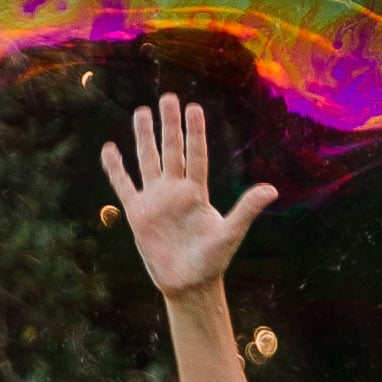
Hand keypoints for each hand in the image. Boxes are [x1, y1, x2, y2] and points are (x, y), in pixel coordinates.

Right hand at [102, 94, 278, 299]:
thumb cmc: (213, 261)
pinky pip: (124, 186)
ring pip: (148, 161)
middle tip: (169, 97)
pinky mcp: (138, 213)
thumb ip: (246, 209)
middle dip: (169, 125)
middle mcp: (175, 191)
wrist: (188, 284)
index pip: (195, 155)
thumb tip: (271, 189)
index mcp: (197, 193)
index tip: (194, 107)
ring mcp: (155, 200)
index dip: (194, 132)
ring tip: (142, 112)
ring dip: (144, 138)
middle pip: (171, 151)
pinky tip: (109, 149)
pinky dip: (116, 169)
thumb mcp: (230, 234)